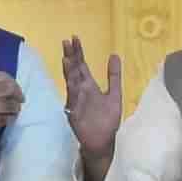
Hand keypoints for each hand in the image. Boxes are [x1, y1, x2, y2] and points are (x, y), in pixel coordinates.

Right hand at [0, 72, 24, 158]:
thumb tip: (3, 89)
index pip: (1, 76)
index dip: (12, 82)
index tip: (15, 88)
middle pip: (9, 88)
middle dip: (18, 94)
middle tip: (20, 100)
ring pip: (10, 105)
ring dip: (15, 109)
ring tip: (15, 111)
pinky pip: (5, 119)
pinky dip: (10, 120)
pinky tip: (9, 120)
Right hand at [62, 36, 121, 161]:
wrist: (104, 142)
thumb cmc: (108, 120)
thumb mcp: (114, 94)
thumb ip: (114, 76)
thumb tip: (114, 54)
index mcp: (89, 86)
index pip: (81, 66)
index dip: (78, 53)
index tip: (75, 38)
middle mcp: (81, 92)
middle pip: (74, 71)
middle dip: (71, 57)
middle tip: (67, 41)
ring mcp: (77, 102)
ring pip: (72, 84)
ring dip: (69, 72)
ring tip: (67, 59)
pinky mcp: (76, 114)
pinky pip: (74, 102)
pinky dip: (72, 92)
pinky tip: (71, 82)